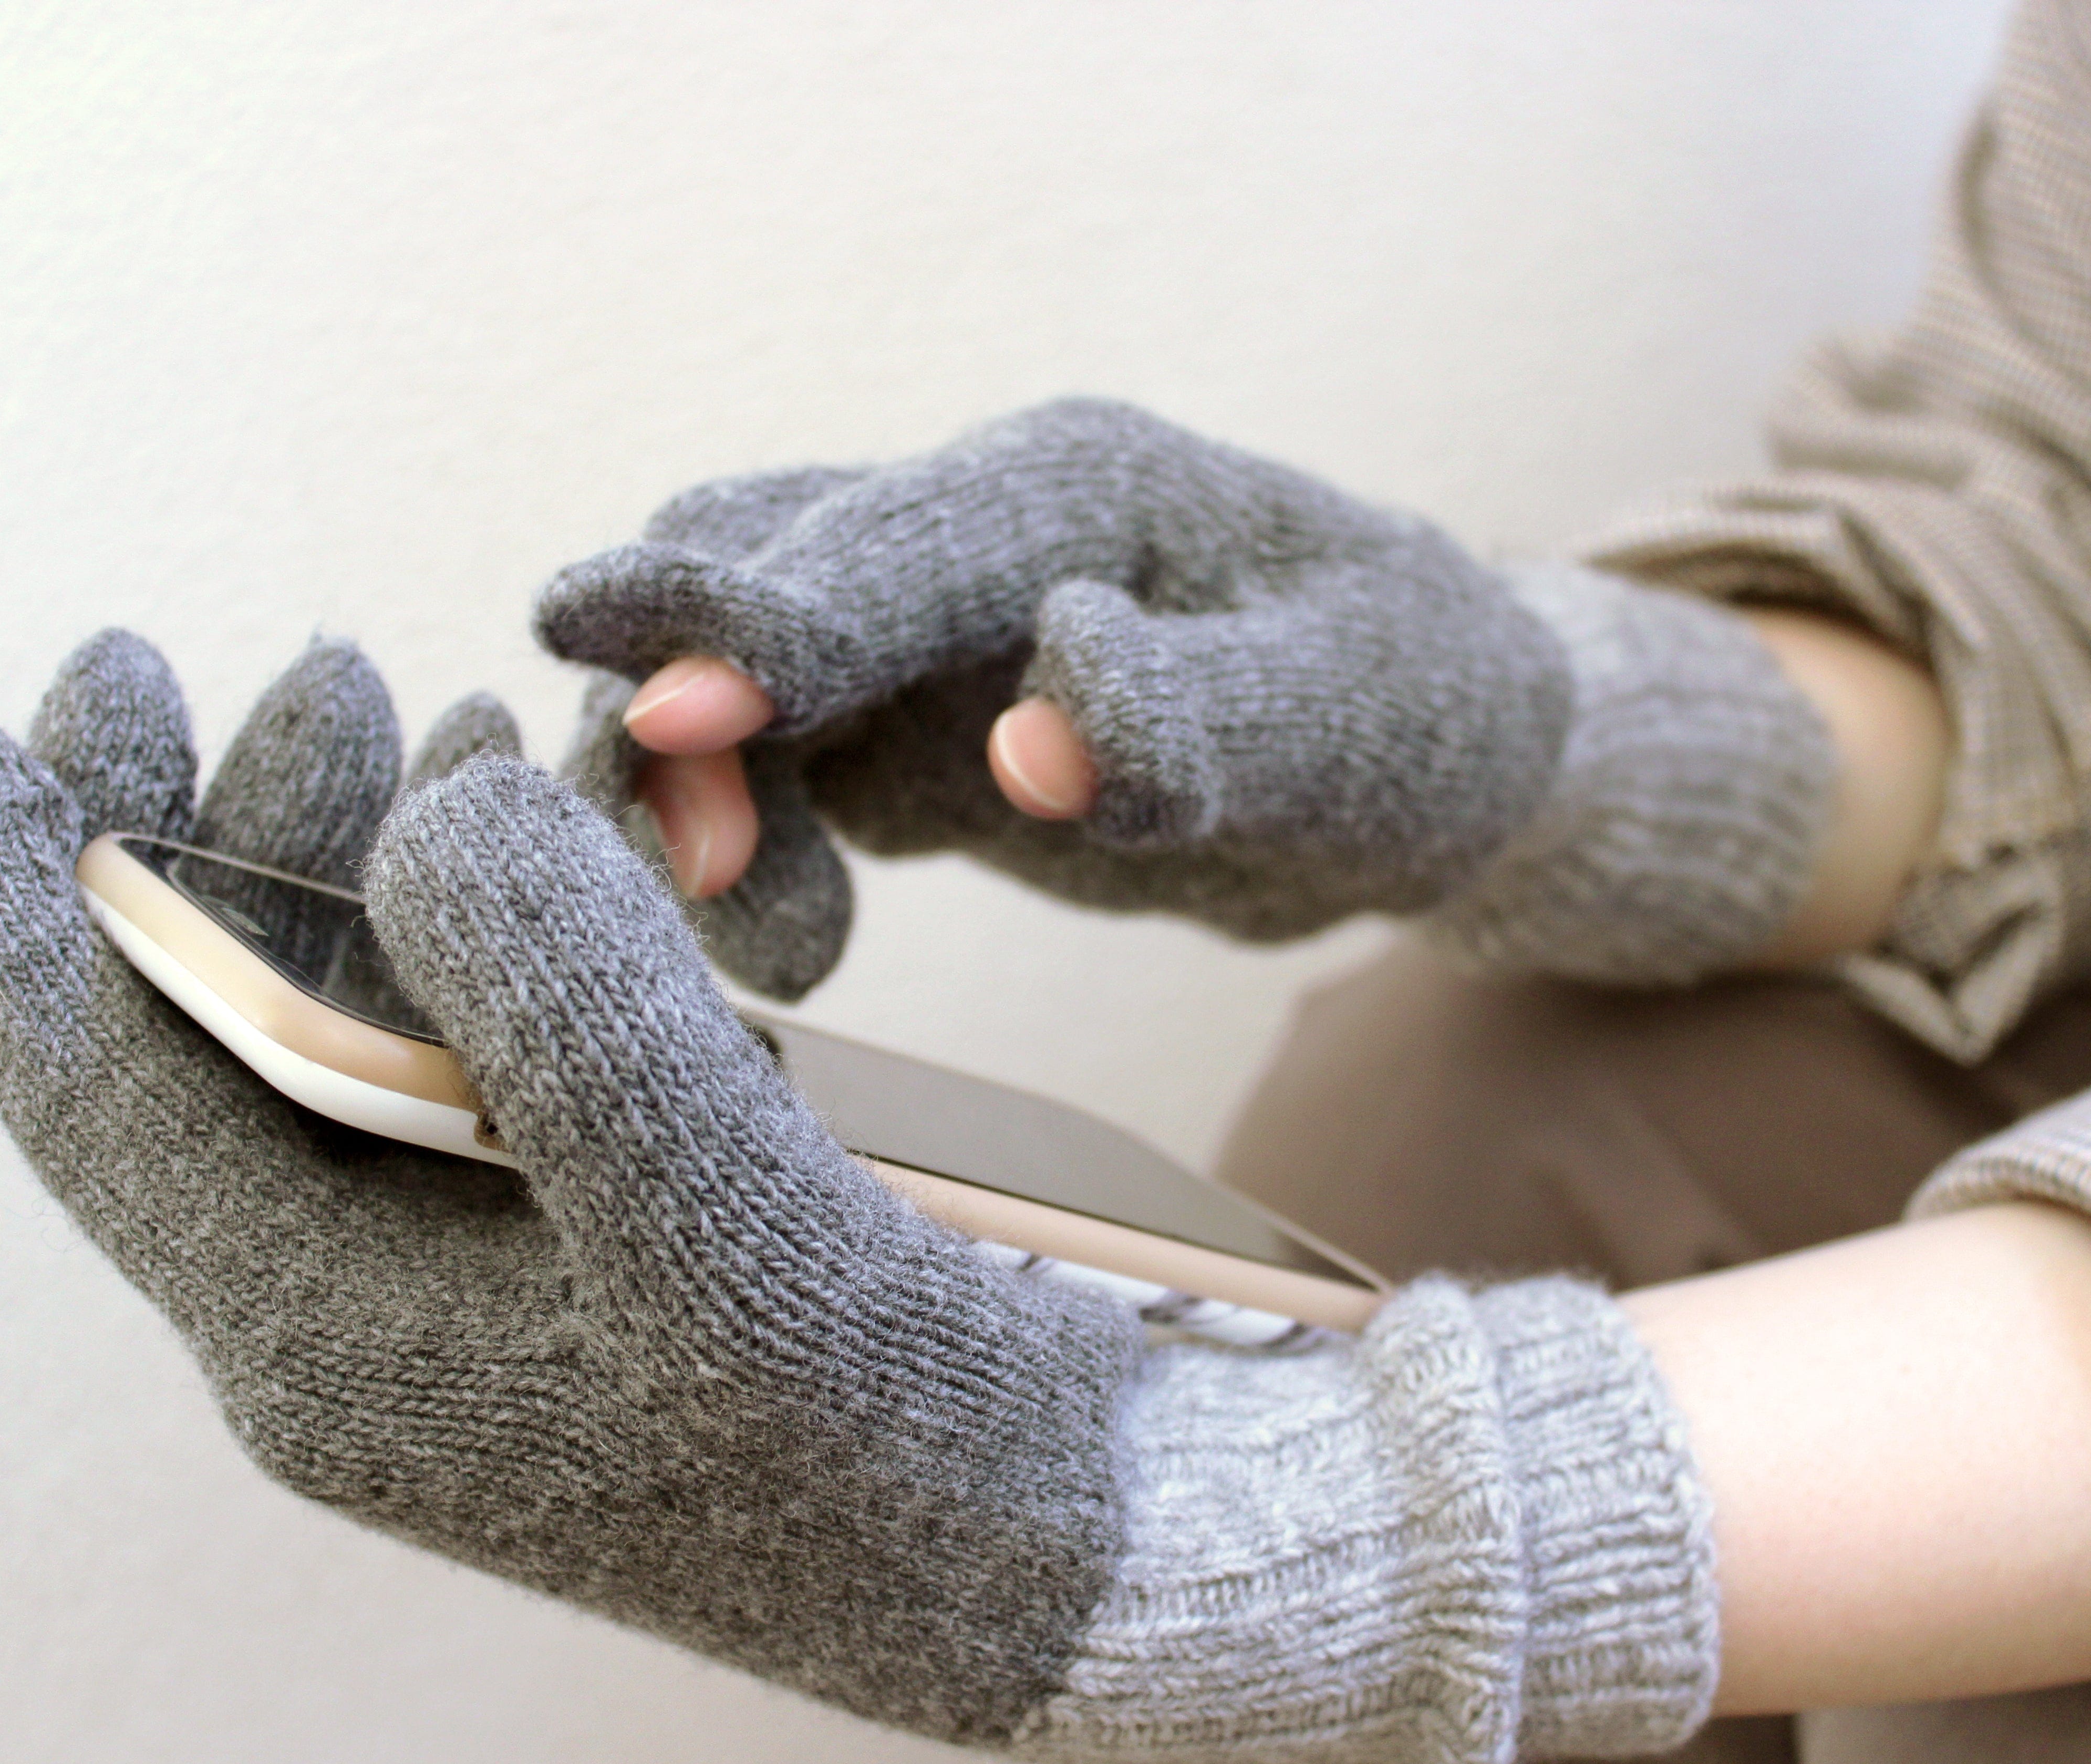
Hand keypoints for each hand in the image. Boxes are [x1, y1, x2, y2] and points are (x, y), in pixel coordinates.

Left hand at [0, 626, 1718, 1763]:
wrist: (1065, 1557)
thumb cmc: (901, 1433)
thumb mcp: (722, 1224)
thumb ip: (559, 1007)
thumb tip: (431, 815)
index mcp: (336, 1338)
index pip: (100, 1095)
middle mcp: (372, 1317)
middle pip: (204, 1044)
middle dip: (180, 832)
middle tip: (161, 654)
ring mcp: (477, 1283)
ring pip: (346, 1028)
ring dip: (344, 850)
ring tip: (387, 695)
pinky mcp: (583, 1246)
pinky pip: (473, 1049)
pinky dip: (485, 915)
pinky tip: (524, 813)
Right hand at [536, 399, 1578, 999]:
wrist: (1423, 750)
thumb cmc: (1404, 703)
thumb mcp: (1340, 717)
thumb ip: (1191, 719)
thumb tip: (1036, 740)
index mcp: (1076, 484)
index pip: (878, 543)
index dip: (756, 628)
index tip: (667, 725)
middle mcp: (974, 528)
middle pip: (738, 567)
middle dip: (674, 708)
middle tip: (707, 879)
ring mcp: (927, 624)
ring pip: (726, 668)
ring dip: (694, 797)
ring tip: (785, 951)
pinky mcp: (915, 726)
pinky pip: (776, 765)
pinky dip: (745, 846)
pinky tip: (792, 947)